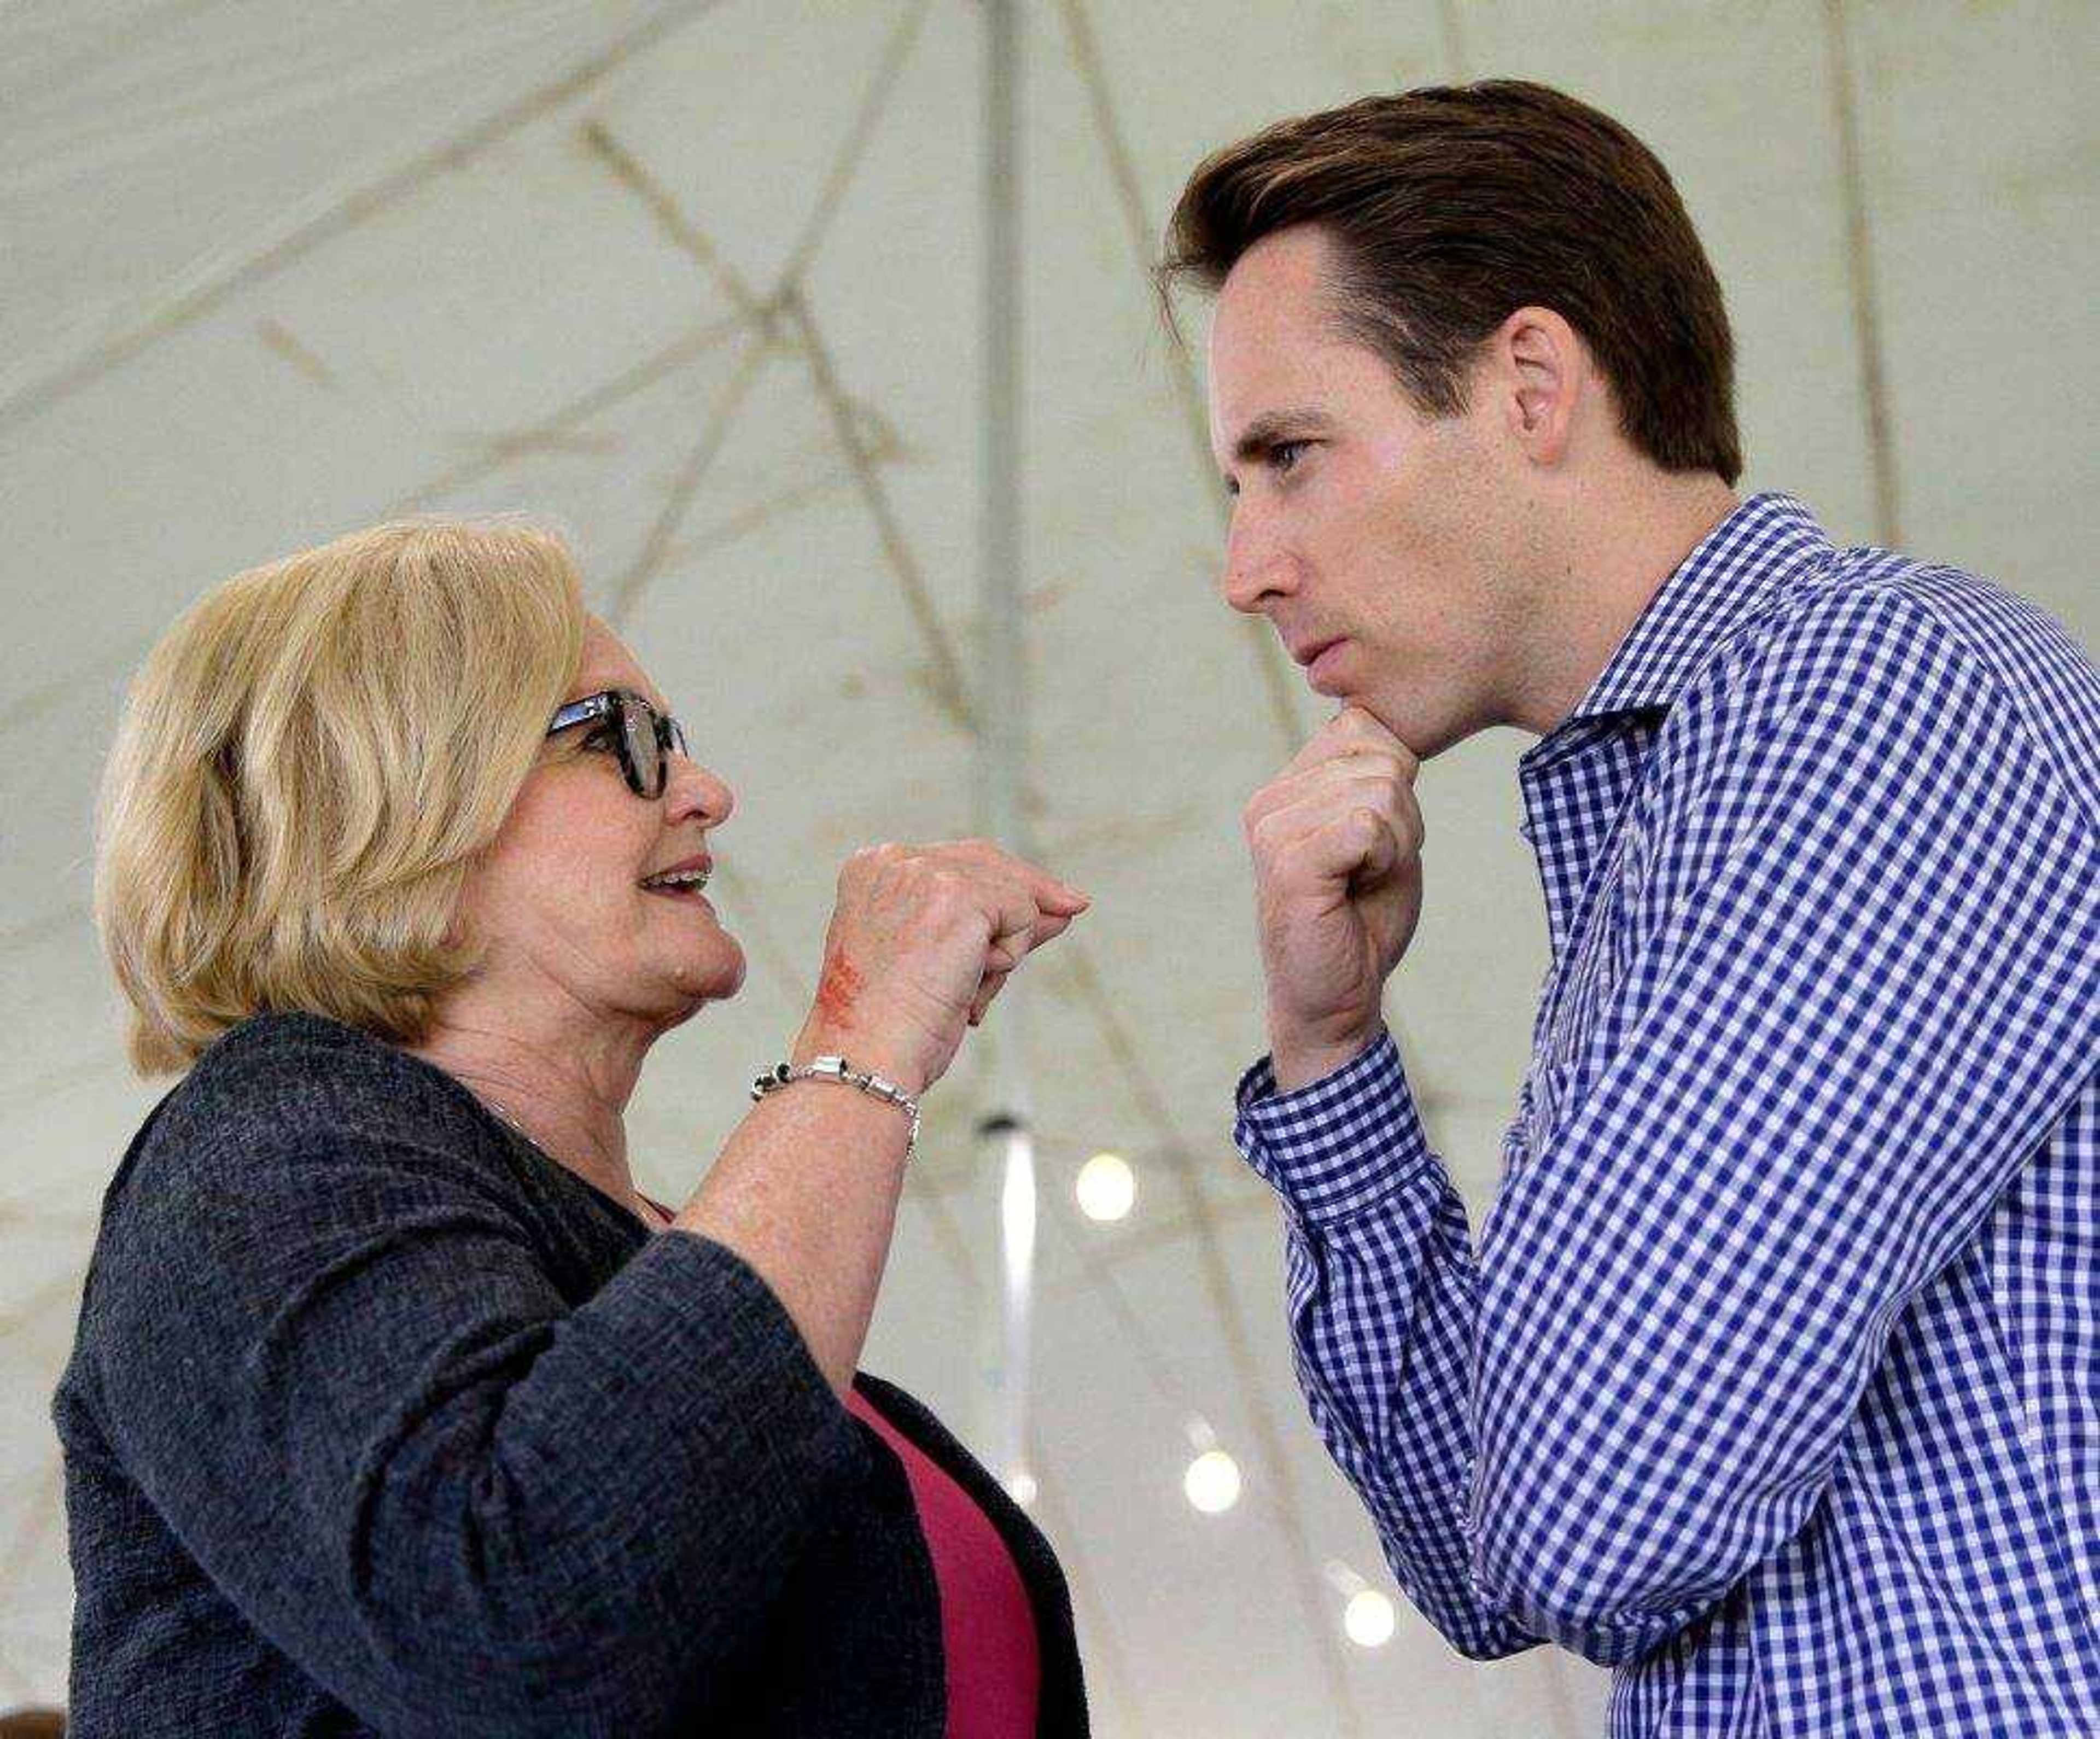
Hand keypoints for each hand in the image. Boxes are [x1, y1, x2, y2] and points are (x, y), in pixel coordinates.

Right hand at [792, 840, 1088, 1094]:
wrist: (867, 1056)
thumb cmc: (891, 1025)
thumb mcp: (938, 960)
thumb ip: (992, 924)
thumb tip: (1062, 909)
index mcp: (872, 868)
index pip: (957, 859)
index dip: (1004, 884)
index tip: (1044, 903)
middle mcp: (895, 860)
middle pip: (991, 861)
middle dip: (1030, 896)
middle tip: (1074, 907)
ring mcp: (926, 874)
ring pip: (1011, 892)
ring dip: (1006, 947)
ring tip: (965, 991)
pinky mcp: (959, 897)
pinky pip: (1023, 915)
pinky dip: (1010, 957)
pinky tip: (969, 988)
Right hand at [1243, 707, 1423, 1090]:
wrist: (1335, 1000)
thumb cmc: (1362, 920)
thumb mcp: (1380, 834)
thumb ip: (1376, 779)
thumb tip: (1372, 717)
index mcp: (1287, 787)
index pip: (1364, 730)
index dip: (1396, 783)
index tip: (1375, 841)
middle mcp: (1270, 801)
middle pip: (1382, 761)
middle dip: (1403, 818)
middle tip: (1371, 869)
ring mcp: (1273, 831)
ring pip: (1380, 792)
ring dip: (1397, 844)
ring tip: (1362, 882)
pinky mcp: (1289, 863)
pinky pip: (1368, 826)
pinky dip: (1385, 860)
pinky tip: (1356, 891)